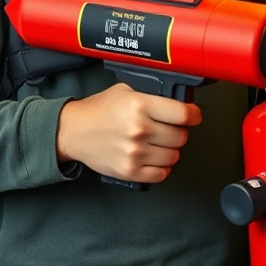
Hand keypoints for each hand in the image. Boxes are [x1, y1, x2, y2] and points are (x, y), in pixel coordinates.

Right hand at [56, 83, 201, 185]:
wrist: (72, 131)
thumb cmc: (97, 111)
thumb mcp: (124, 91)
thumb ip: (150, 96)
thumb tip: (177, 102)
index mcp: (139, 105)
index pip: (183, 114)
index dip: (193, 115)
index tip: (192, 116)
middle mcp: (139, 129)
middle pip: (181, 137)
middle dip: (176, 133)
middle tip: (165, 129)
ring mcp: (135, 152)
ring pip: (173, 156)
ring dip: (168, 151)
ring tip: (155, 144)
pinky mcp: (130, 170)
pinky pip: (161, 174)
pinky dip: (160, 167)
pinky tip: (151, 158)